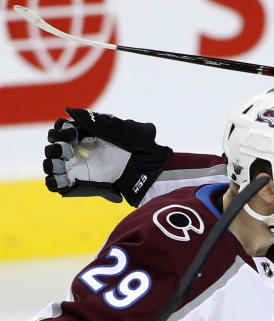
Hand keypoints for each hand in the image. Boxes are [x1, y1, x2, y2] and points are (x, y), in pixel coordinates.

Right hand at [43, 108, 171, 205]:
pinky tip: (64, 178)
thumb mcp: (125, 129)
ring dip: (52, 162)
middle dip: (55, 146)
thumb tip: (70, 111)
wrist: (152, 169)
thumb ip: (98, 121)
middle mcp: (79, 150)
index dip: (60, 130)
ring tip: (65, 162)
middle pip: (52, 146)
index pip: (60, 129)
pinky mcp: (81, 185)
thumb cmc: (142, 146)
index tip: (73, 133)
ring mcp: (79, 168)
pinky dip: (55, 182)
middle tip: (69, 149)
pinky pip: (58, 185)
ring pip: (51, 165)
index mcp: (86, 134)